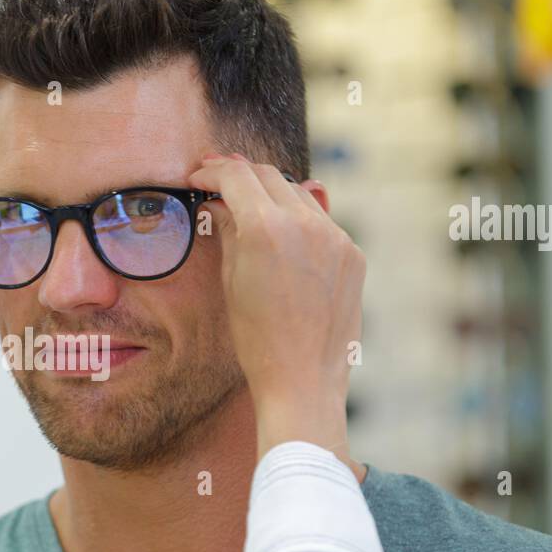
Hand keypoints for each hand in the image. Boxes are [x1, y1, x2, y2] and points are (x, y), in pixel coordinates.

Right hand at [188, 153, 363, 460]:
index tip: (198, 176)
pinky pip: (322, 223)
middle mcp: (305, 223)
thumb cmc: (257, 339)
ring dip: (272, 194)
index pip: (236, 176)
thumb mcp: (231, 281)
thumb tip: (219, 206)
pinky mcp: (353, 254)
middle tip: (218, 183)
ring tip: (250, 208)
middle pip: (269, 176)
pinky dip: (299, 221)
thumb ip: (229, 232)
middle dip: (240, 176)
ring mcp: (336, 237)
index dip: (212, 172)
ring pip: (299, 195)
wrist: (303, 380)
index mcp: (267, 228)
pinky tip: (283, 239)